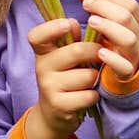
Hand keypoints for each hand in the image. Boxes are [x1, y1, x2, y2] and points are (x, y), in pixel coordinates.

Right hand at [27, 17, 101, 138]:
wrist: (53, 115)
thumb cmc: (64, 79)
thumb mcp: (65, 57)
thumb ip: (70, 39)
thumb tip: (73, 23)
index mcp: (42, 52)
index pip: (36, 36)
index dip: (51, 28)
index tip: (67, 24)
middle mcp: (41, 68)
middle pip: (75, 51)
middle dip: (95, 52)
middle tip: (101, 55)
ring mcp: (49, 87)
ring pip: (87, 75)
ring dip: (95, 78)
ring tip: (90, 81)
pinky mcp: (59, 105)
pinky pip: (89, 95)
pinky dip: (94, 96)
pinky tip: (88, 96)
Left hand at [82, 0, 138, 78]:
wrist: (124, 77)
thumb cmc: (114, 46)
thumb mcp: (114, 27)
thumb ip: (107, 12)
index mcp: (138, 24)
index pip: (131, 5)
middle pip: (127, 18)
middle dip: (105, 7)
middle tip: (86, 3)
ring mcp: (134, 55)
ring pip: (128, 39)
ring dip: (108, 27)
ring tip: (91, 21)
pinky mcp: (128, 73)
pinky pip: (124, 66)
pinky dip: (112, 59)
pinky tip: (100, 52)